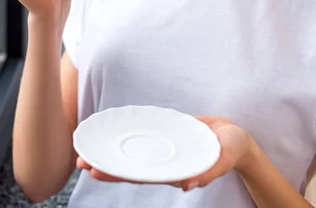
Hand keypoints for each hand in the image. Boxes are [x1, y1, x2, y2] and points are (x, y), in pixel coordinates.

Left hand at [76, 116, 253, 191]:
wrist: (236, 137)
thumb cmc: (232, 149)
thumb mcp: (224, 158)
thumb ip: (209, 171)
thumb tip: (187, 185)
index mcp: (173, 171)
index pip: (140, 174)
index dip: (117, 174)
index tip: (95, 172)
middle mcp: (164, 162)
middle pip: (130, 166)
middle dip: (106, 164)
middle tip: (80, 162)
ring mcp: (165, 149)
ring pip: (134, 151)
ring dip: (113, 151)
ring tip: (88, 150)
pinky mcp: (168, 134)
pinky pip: (146, 135)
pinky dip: (130, 134)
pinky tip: (115, 130)